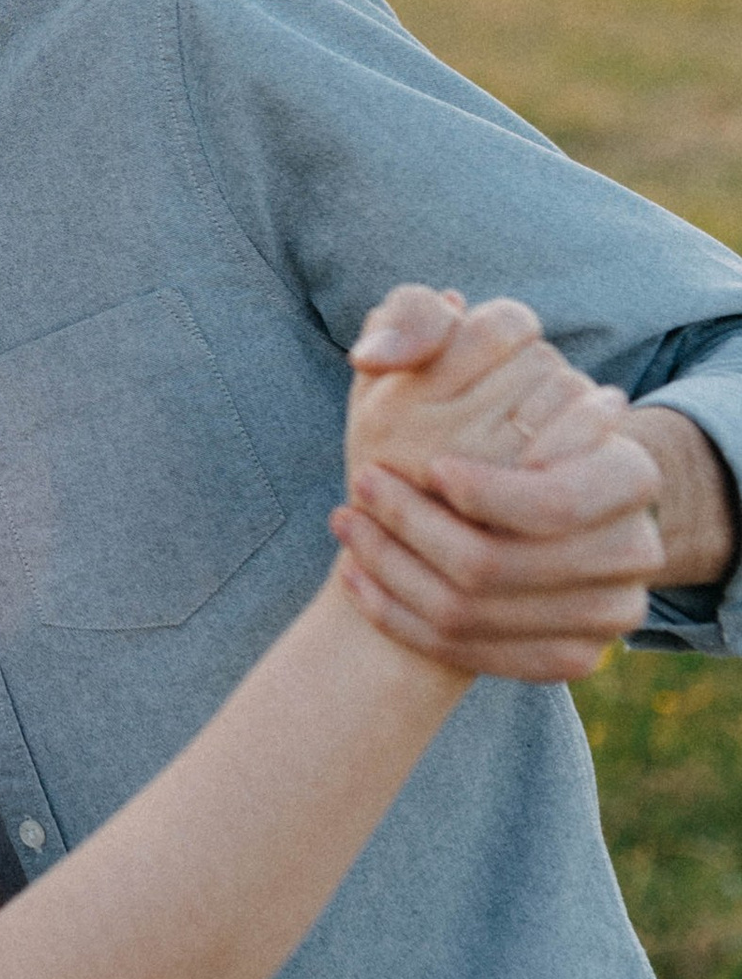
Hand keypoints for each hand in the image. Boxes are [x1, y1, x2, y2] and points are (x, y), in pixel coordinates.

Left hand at [331, 286, 661, 680]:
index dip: (486, 494)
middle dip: (411, 530)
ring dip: (389, 570)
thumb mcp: (439, 355)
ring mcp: (607, 610)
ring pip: (471, 613)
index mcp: (626, 471)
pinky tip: (356, 578)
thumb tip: (386, 348)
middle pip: (495, 566)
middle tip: (357, 487)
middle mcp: (632, 547)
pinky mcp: (573, 655)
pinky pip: (476, 656)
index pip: (555, 502)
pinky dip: (399, 619)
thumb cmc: (465, 414)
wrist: (497, 504)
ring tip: (345, 523)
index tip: (429, 466)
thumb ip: (416, 321)